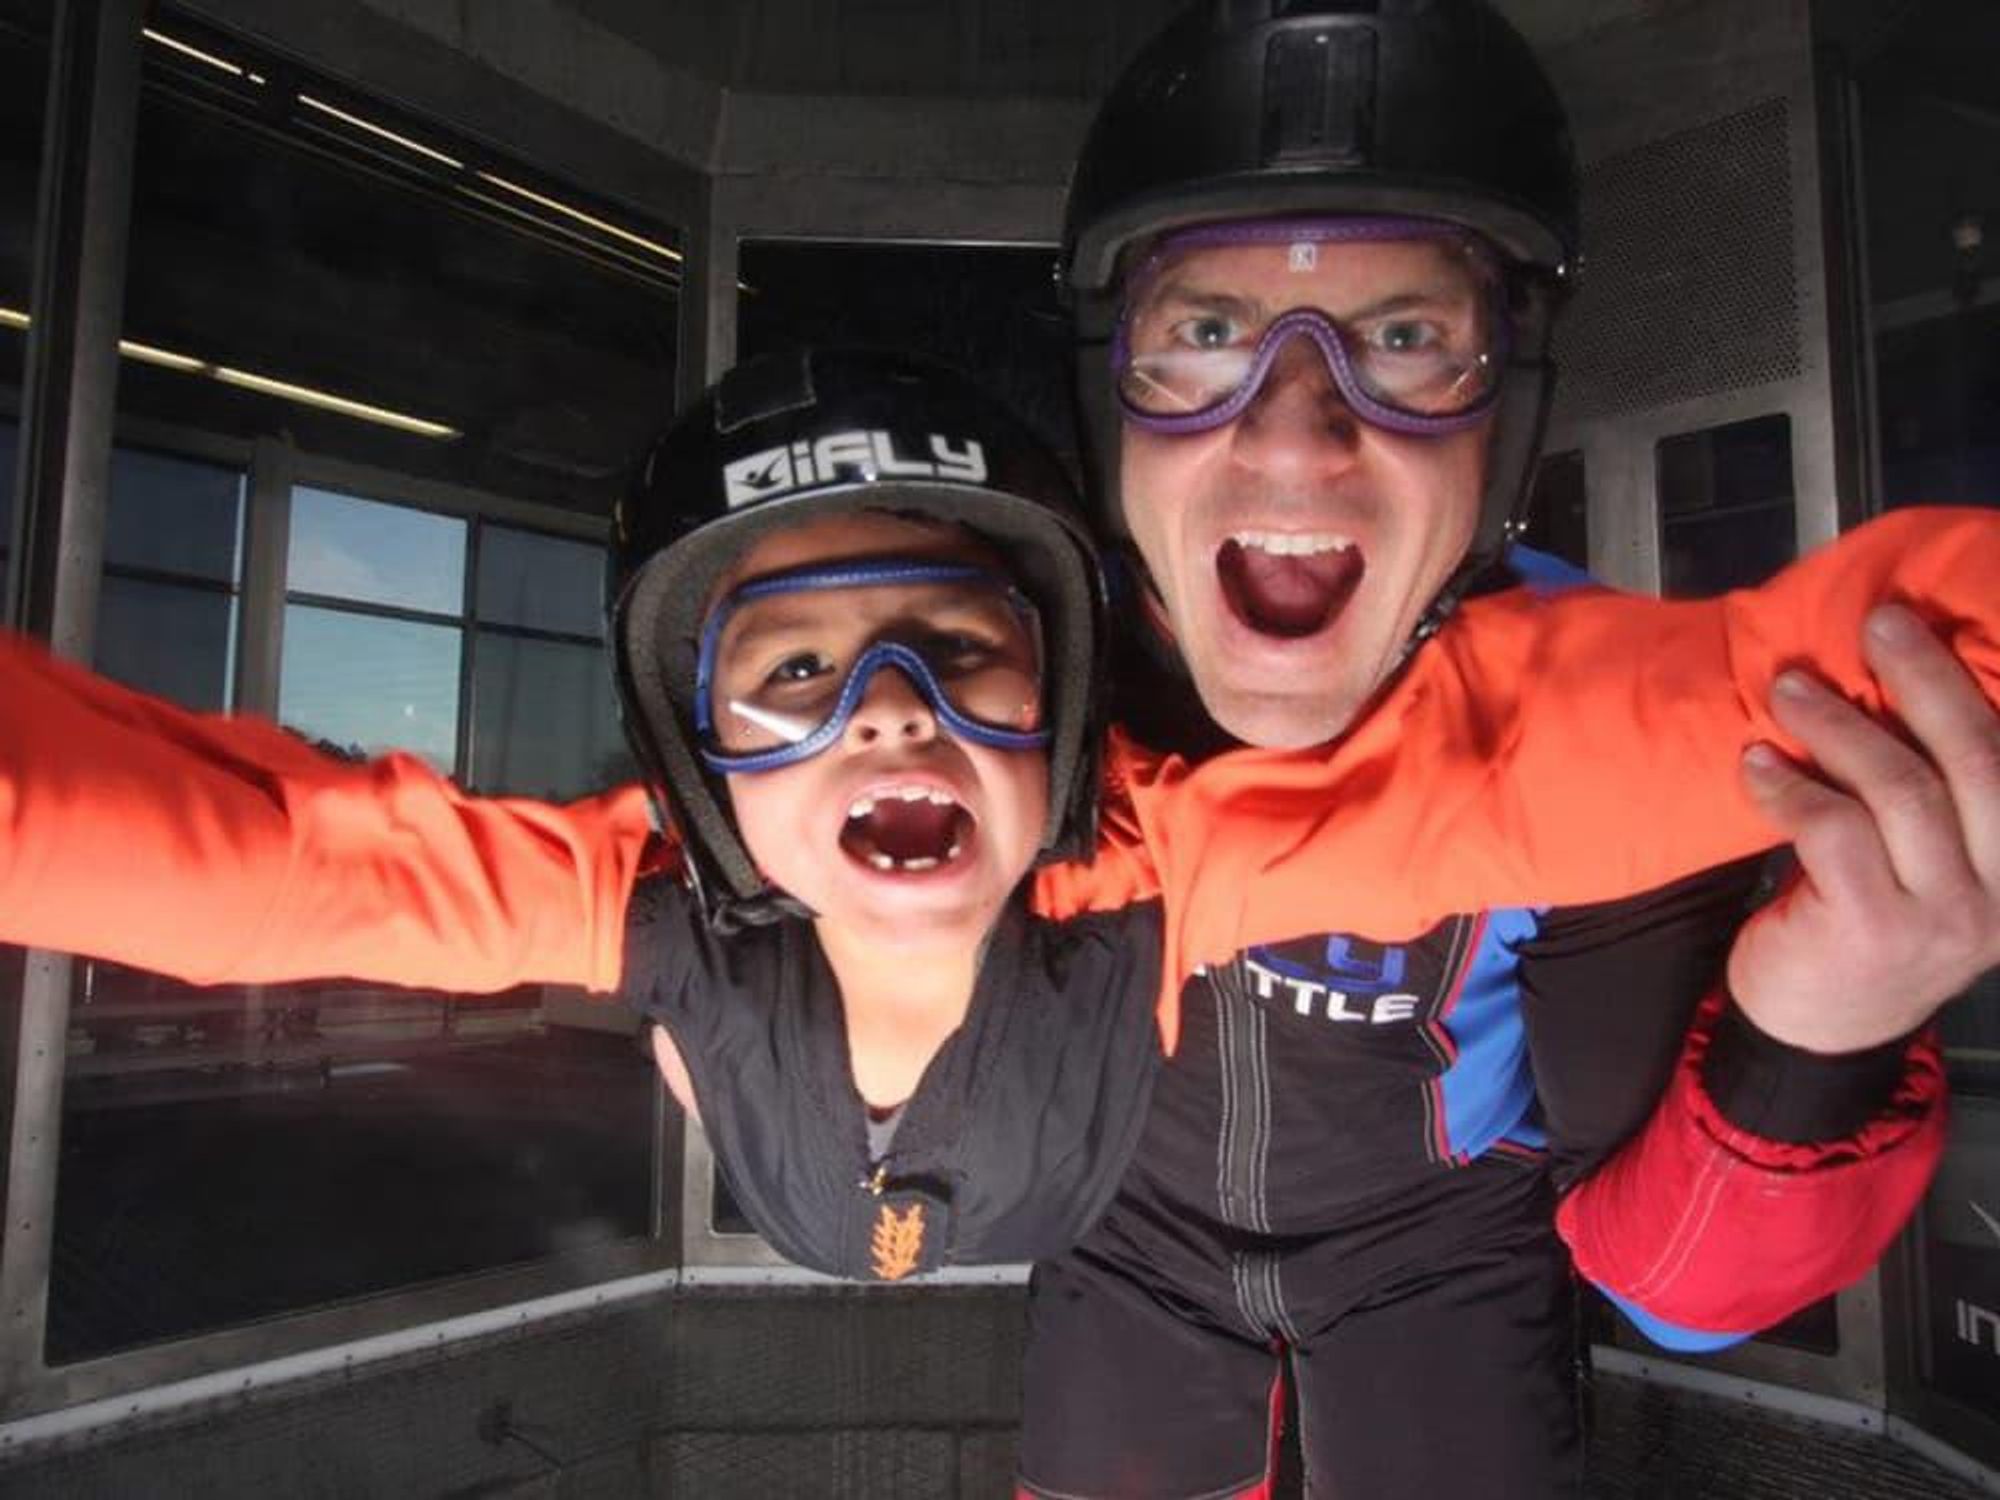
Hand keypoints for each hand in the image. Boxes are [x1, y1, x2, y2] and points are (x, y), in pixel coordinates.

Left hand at [1729, 604, 1999, 1052]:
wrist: (1816, 1033)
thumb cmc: (1868, 922)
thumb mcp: (1928, 864)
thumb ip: (1937, 794)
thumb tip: (1905, 674)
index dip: (1982, 686)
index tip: (1936, 621)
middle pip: (1982, 761)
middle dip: (1928, 679)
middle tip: (1878, 624)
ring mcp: (1945, 917)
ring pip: (1903, 790)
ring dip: (1840, 727)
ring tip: (1789, 690)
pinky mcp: (1873, 929)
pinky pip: (1833, 830)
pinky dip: (1789, 787)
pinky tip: (1755, 765)